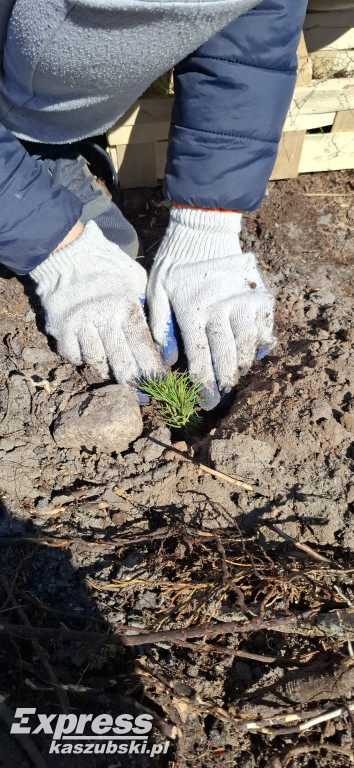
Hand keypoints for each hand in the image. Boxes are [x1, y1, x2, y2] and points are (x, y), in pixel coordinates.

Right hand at [30, 220, 161, 385]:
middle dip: (134, 383)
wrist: (66, 252)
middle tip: (143, 397)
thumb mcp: (136, 280)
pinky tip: (92, 360)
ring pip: (97, 362)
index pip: (142, 346)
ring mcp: (79, 326)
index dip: (152, 369)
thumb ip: (147, 308)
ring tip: (119, 383)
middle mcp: (103, 319)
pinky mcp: (60, 329)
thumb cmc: (107, 265)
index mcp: (125, 306)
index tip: (162, 385)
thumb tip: (161, 338)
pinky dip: (83, 360)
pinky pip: (74, 356)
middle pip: (121, 361)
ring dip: (109, 374)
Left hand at [147, 207, 274, 408]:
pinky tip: (252, 354)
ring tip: (234, 378)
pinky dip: (261, 346)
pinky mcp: (260, 297)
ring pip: (249, 348)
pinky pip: (265, 330)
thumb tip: (168, 362)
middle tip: (223, 398)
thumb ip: (160, 327)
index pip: (201, 359)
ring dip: (242, 367)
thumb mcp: (156, 291)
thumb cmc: (175, 264)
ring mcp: (244, 303)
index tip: (206, 403)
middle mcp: (221, 310)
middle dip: (225, 384)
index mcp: (193, 312)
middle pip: (227, 359)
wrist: (205, 231)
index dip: (204, 386)